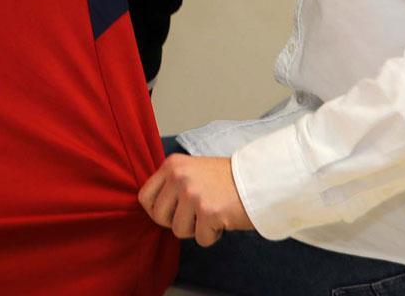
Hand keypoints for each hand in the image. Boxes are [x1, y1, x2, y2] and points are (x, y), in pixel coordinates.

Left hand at [137, 154, 251, 247]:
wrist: (259, 179)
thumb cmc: (227, 178)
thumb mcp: (193, 170)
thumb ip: (173, 184)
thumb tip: (154, 208)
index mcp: (172, 165)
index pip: (145, 197)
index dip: (158, 210)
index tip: (172, 212)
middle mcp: (179, 177)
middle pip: (159, 217)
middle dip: (178, 222)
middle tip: (197, 213)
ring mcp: (193, 194)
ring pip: (179, 231)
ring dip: (196, 229)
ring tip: (212, 213)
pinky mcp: (208, 212)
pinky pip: (201, 239)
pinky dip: (213, 234)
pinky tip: (223, 218)